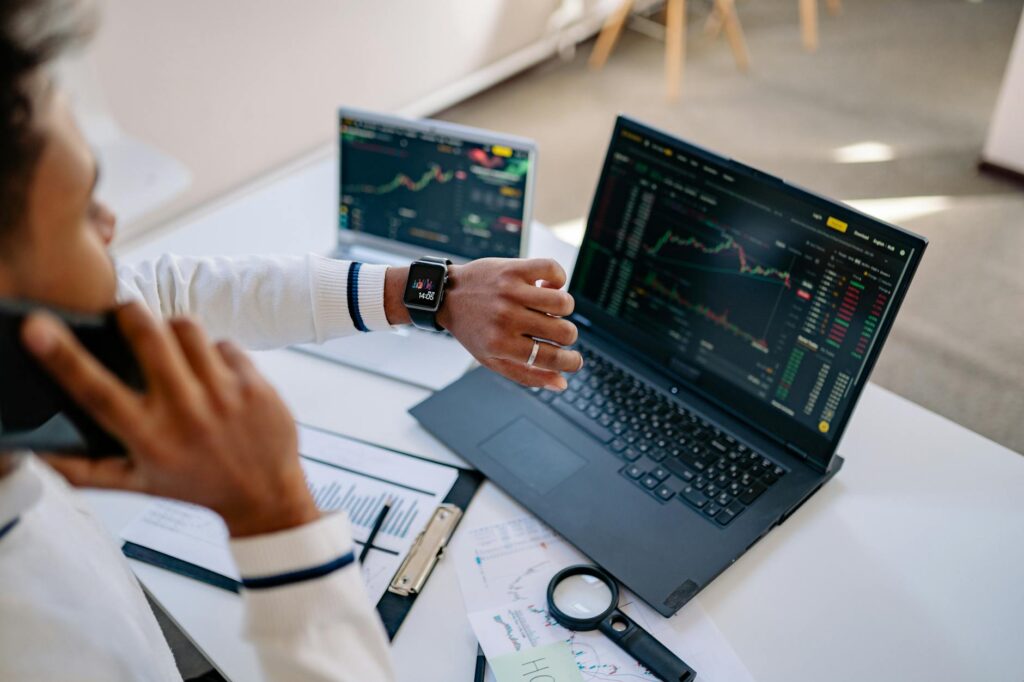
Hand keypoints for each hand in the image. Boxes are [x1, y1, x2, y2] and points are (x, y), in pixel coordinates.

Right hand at [21, 302, 318, 537]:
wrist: (265, 496)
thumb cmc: (196, 486)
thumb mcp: (136, 484)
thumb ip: (83, 469)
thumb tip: (38, 450)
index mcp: (149, 437)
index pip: (96, 391)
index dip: (62, 356)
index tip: (38, 328)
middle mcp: (185, 412)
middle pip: (148, 336)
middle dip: (130, 313)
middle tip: (124, 313)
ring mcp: (224, 394)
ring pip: (187, 328)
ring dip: (172, 329)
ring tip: (171, 346)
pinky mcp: (254, 384)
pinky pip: (223, 343)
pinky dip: (213, 352)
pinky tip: (213, 373)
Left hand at [438, 258, 581, 390]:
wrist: (447, 295)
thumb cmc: (472, 330)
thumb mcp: (492, 359)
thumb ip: (527, 375)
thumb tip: (562, 383)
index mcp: (502, 344)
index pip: (551, 358)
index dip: (571, 362)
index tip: (575, 360)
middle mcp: (507, 318)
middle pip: (564, 332)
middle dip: (568, 336)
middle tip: (555, 332)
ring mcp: (511, 292)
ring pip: (564, 302)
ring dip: (564, 309)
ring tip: (549, 308)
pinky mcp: (514, 269)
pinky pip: (554, 270)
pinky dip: (558, 279)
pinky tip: (547, 286)